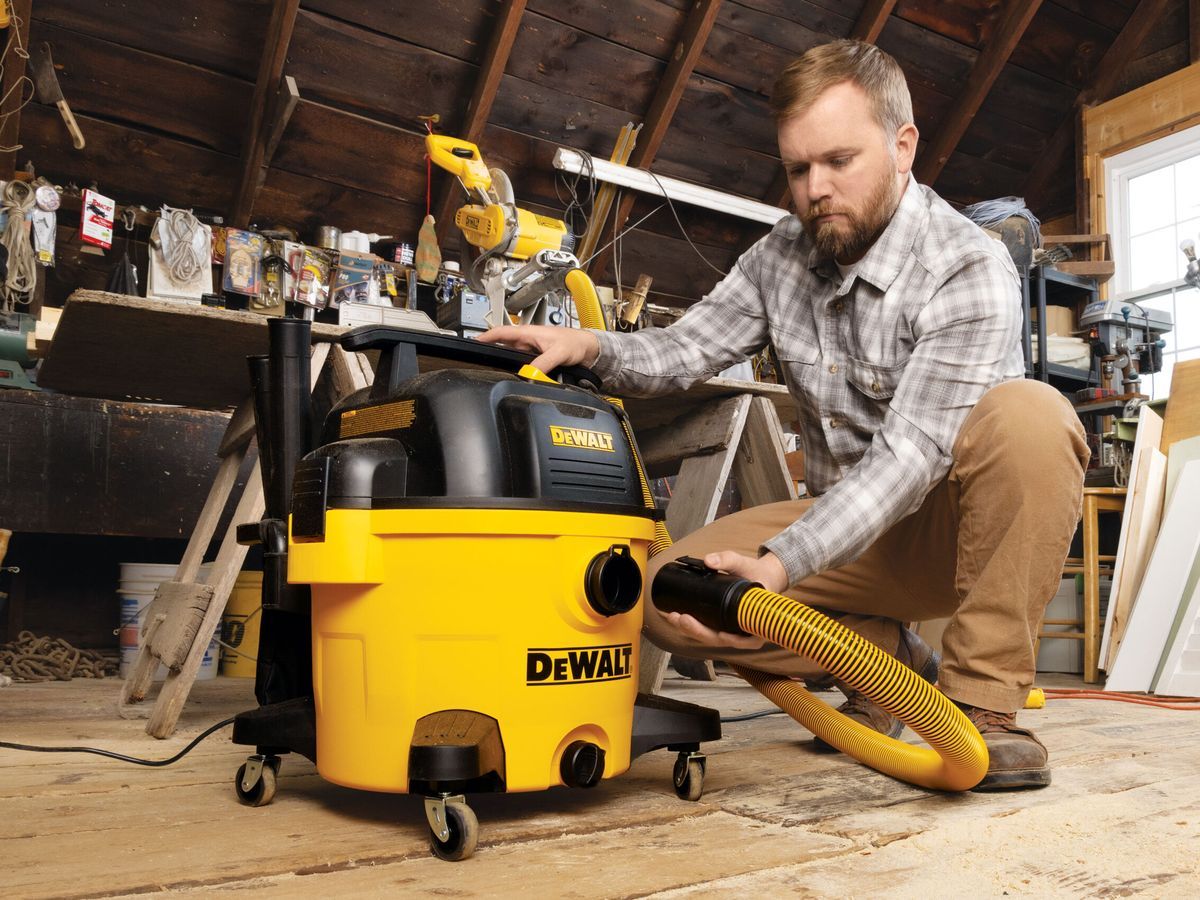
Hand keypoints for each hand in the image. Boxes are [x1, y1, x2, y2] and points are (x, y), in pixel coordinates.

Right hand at [476, 324, 599, 374]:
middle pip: (502, 346)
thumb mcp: (558, 352)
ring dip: (502, 361)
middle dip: (489, 352)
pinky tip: (511, 374)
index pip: (501, 333)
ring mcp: (530, 349)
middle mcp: (527, 340)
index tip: (472, 343)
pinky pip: (520, 364)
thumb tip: (528, 373)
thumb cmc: (575, 343)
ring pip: (510, 356)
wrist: (588, 349)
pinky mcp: (536, 358)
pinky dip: (514, 368)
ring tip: (490, 369)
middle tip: (476, 361)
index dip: (485, 337)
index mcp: (529, 332)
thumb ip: (543, 363)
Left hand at [661, 551, 788, 650]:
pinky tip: (677, 618)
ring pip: (711, 637)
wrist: (762, 576)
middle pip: (722, 639)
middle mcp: (745, 629)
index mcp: (757, 620)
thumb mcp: (744, 563)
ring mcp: (732, 629)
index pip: (748, 639)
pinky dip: (692, 626)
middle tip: (682, 619)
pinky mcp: (722, 624)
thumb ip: (728, 559)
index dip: (734, 640)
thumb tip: (708, 560)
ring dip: (691, 630)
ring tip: (673, 617)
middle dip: (699, 632)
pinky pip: (708, 630)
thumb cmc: (756, 573)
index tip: (721, 634)